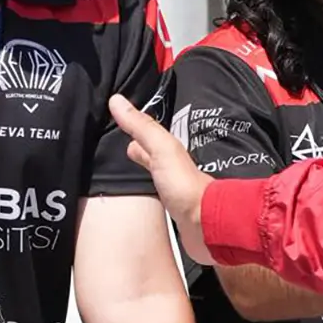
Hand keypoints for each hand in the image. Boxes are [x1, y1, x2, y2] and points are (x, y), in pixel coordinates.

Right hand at [109, 93, 213, 263]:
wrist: (205, 223)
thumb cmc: (185, 186)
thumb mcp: (160, 148)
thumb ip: (141, 126)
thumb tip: (117, 100)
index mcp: (168, 150)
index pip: (147, 132)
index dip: (133, 125)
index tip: (119, 118)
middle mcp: (170, 166)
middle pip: (150, 151)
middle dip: (137, 145)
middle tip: (121, 139)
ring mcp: (170, 186)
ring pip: (152, 170)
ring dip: (142, 165)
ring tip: (126, 162)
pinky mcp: (169, 207)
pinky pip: (153, 192)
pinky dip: (144, 188)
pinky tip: (141, 192)